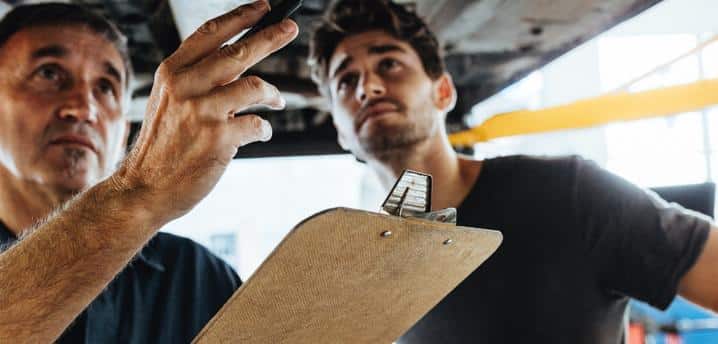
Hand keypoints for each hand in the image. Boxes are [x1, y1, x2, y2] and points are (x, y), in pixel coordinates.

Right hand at [113, 0, 297, 223]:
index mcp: (172, 72)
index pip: (210, 33)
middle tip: (290, 27)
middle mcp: (186, 87)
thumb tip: (240, 63)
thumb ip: (197, 80)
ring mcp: (203, 112)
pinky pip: (258, 124)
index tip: (262, 7)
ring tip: (277, 102)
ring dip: (273, 94)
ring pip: (255, 87)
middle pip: (239, 52)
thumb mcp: (168, 102)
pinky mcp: (219, 139)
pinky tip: (260, 133)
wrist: (144, 188)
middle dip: (271, 36)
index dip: (240, 16)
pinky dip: (264, 129)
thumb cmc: (162, 146)